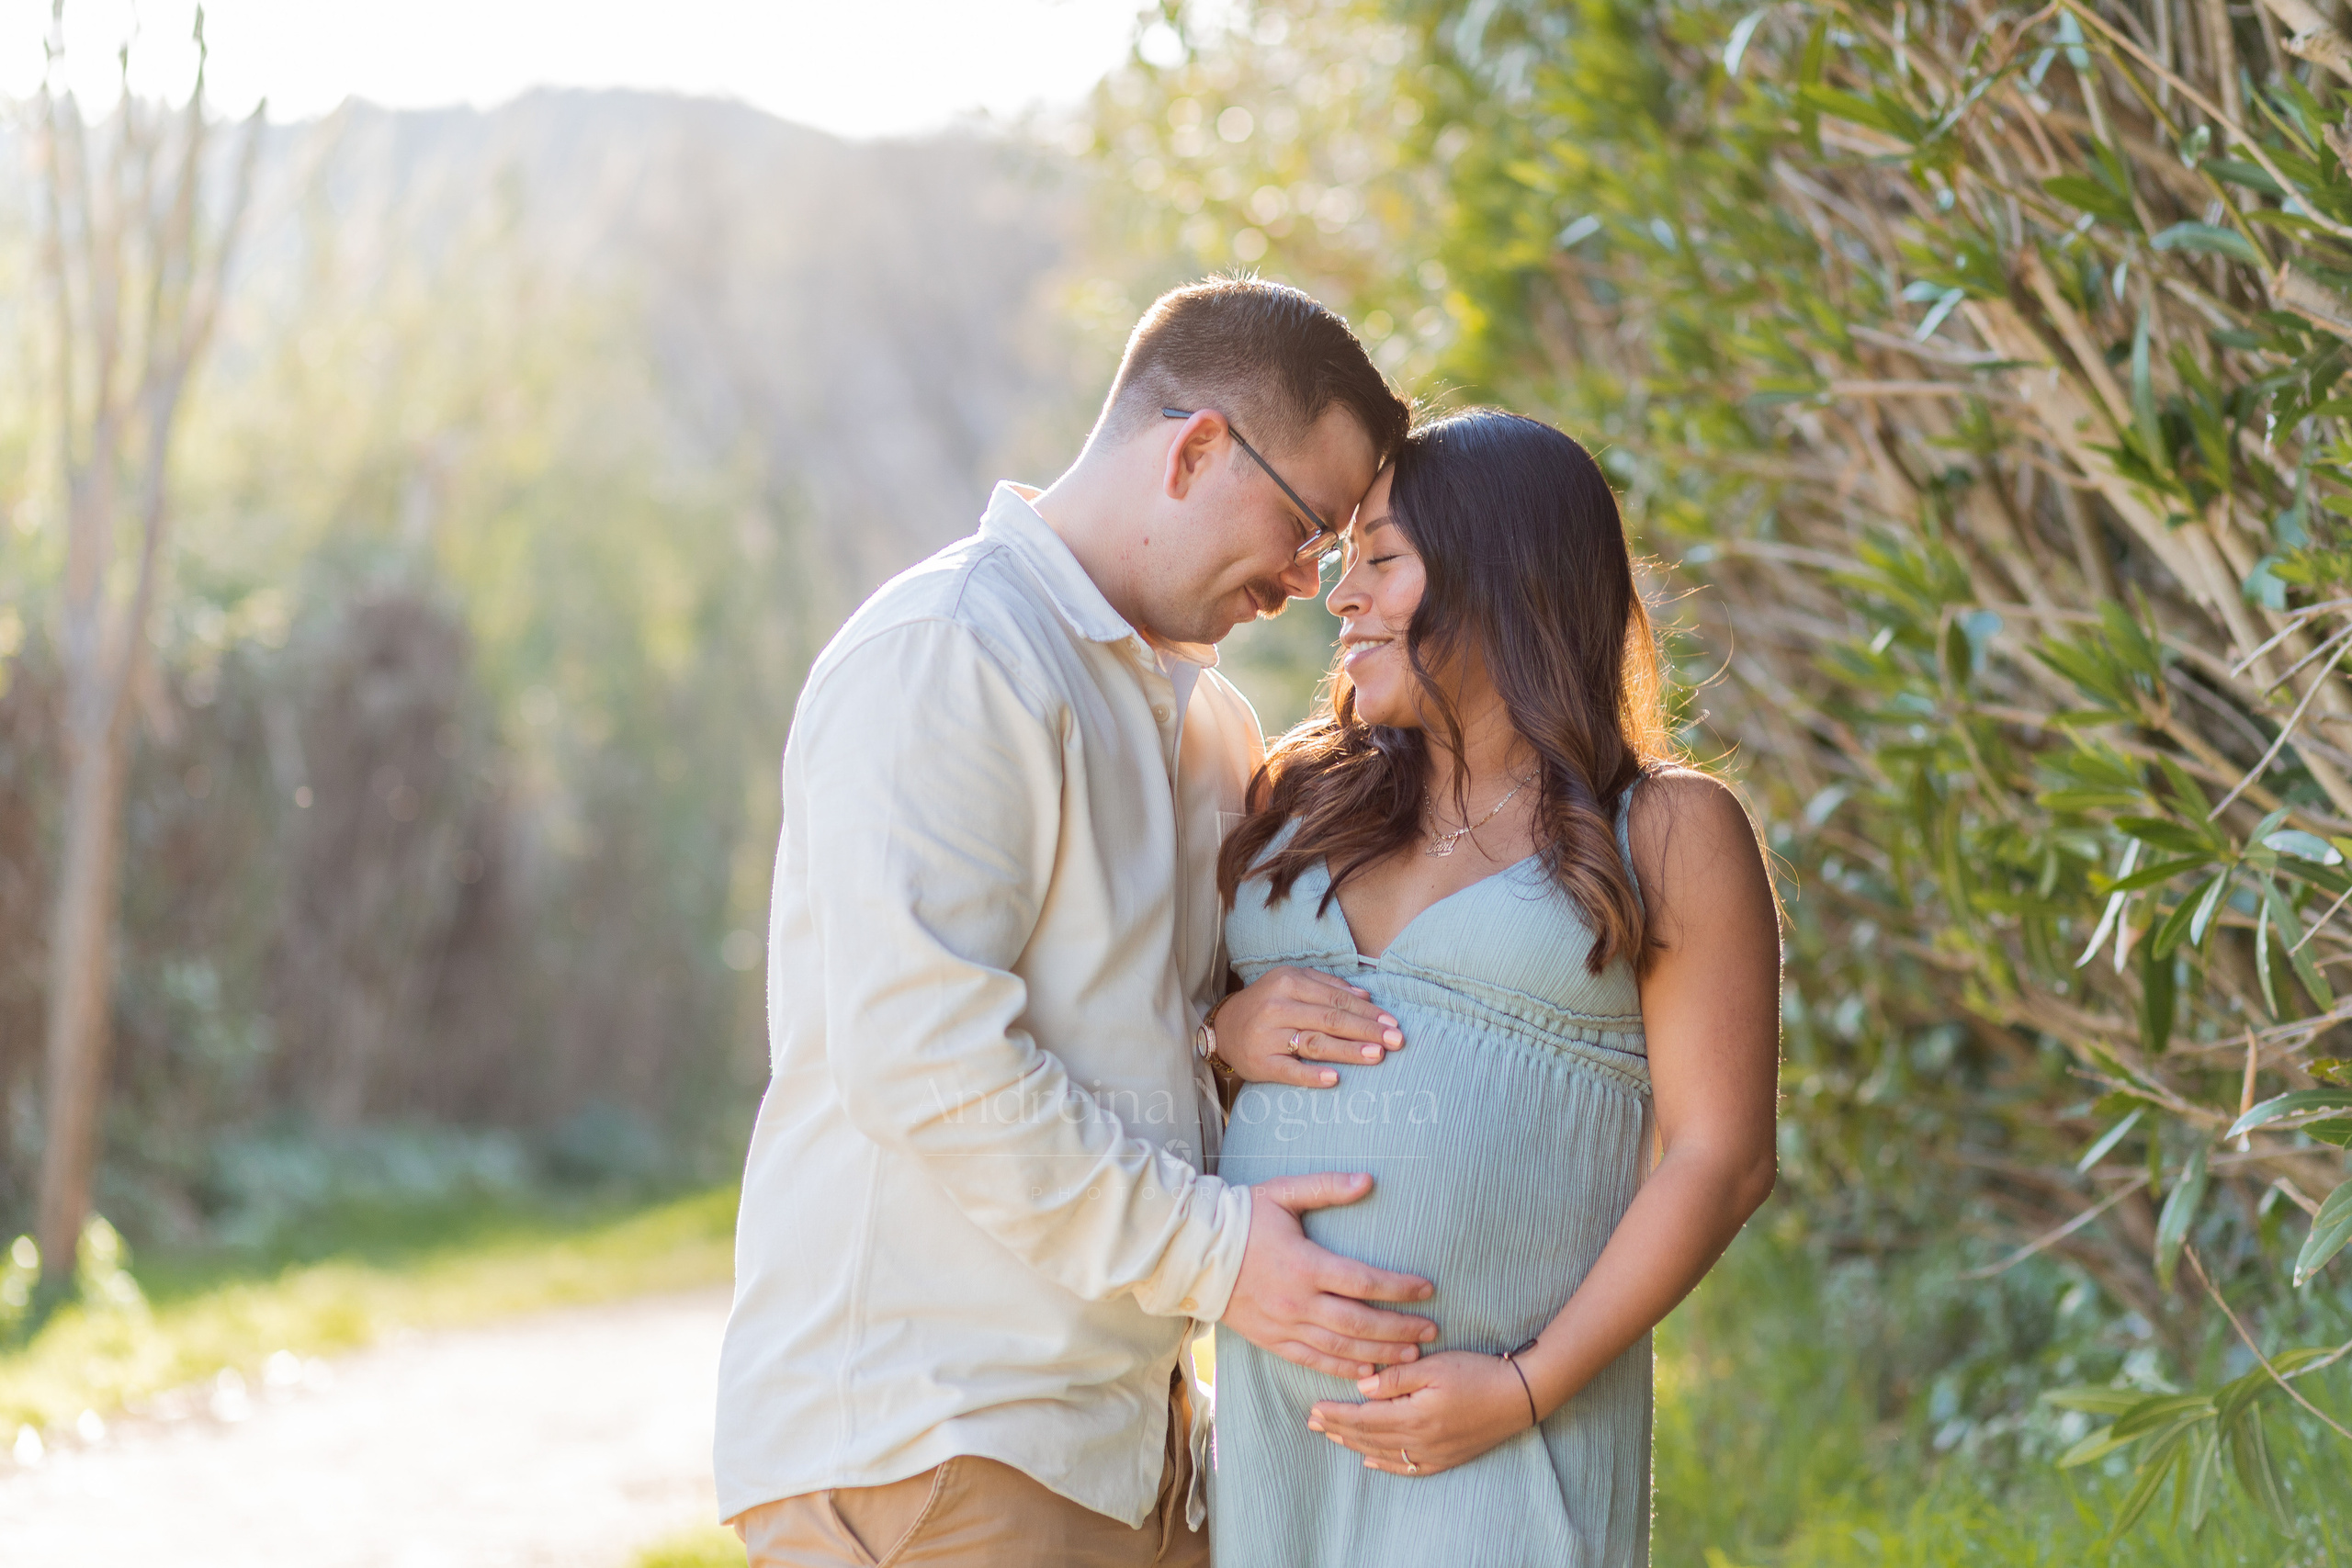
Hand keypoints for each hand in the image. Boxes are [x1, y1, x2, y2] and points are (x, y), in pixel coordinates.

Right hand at [1214, 966, 1403, 1086]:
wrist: (1223, 1028)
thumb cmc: (1266, 1004)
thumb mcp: (1292, 983)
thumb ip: (1328, 985)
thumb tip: (1366, 995)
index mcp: (1289, 982)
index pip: (1336, 998)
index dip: (1367, 1011)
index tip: (1393, 1022)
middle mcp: (1278, 1007)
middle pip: (1330, 1019)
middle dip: (1367, 1030)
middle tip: (1396, 1041)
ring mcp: (1268, 1036)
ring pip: (1315, 1043)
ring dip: (1348, 1050)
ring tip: (1377, 1055)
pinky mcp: (1260, 1062)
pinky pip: (1289, 1070)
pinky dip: (1311, 1075)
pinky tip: (1334, 1078)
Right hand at [1219, 1173, 1436, 1378]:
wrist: (1194, 1252)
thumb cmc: (1243, 1217)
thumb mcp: (1283, 1193)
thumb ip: (1326, 1187)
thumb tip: (1368, 1180)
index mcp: (1305, 1264)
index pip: (1365, 1282)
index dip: (1400, 1288)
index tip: (1428, 1289)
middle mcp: (1298, 1301)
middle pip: (1361, 1323)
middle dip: (1401, 1329)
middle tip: (1432, 1331)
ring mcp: (1285, 1326)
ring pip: (1342, 1348)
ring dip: (1381, 1353)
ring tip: (1413, 1354)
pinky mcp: (1272, 1341)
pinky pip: (1314, 1361)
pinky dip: (1344, 1369)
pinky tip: (1369, 1372)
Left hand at [1306, 1350, 1537, 1476]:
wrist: (1520, 1395)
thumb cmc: (1478, 1372)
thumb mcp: (1435, 1365)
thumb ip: (1396, 1378)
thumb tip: (1361, 1388)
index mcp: (1414, 1416)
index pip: (1364, 1418)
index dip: (1337, 1415)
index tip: (1314, 1409)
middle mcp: (1421, 1441)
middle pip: (1369, 1437)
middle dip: (1338, 1430)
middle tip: (1312, 1423)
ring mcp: (1434, 1453)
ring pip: (1385, 1453)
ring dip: (1355, 1445)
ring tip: (1333, 1437)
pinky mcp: (1447, 1457)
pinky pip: (1409, 1467)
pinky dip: (1386, 1464)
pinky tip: (1370, 1461)